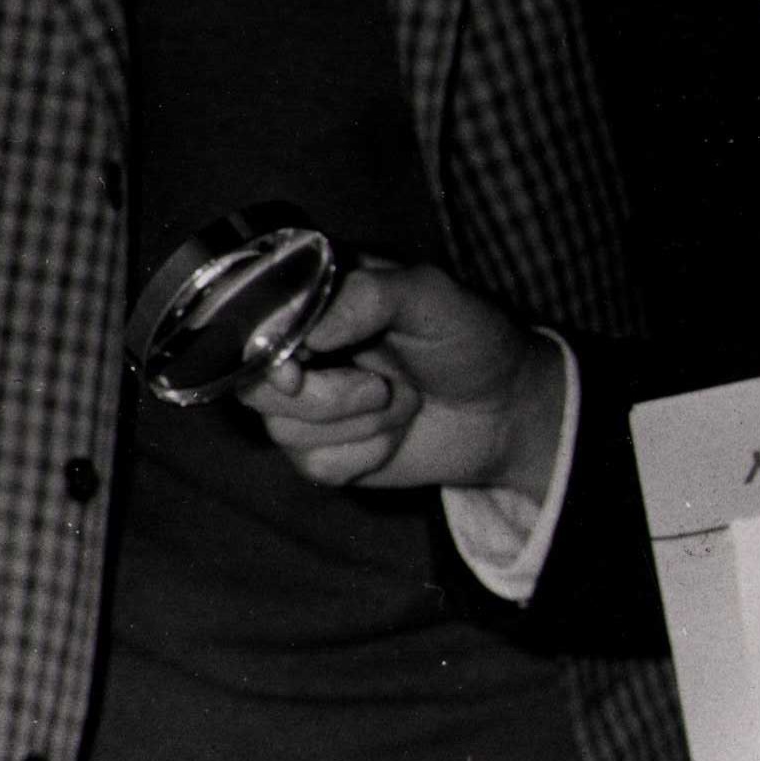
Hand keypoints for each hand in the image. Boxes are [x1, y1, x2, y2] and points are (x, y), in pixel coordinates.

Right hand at [237, 258, 565, 501]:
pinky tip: (393, 436)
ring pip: (283, 429)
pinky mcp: (323, 450)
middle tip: (380, 389)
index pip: (255, 318)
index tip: (294, 373)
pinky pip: (315, 465)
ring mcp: (309, 401)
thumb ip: (368, 296)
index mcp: (319, 296)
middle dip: (324, 398)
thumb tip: (308, 333)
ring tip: (401, 402)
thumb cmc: (470, 338)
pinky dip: (363, 456)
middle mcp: (303, 347)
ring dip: (359, 425)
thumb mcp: (430, 296)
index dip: (264, 349)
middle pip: (255, 383)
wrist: (504, 411)